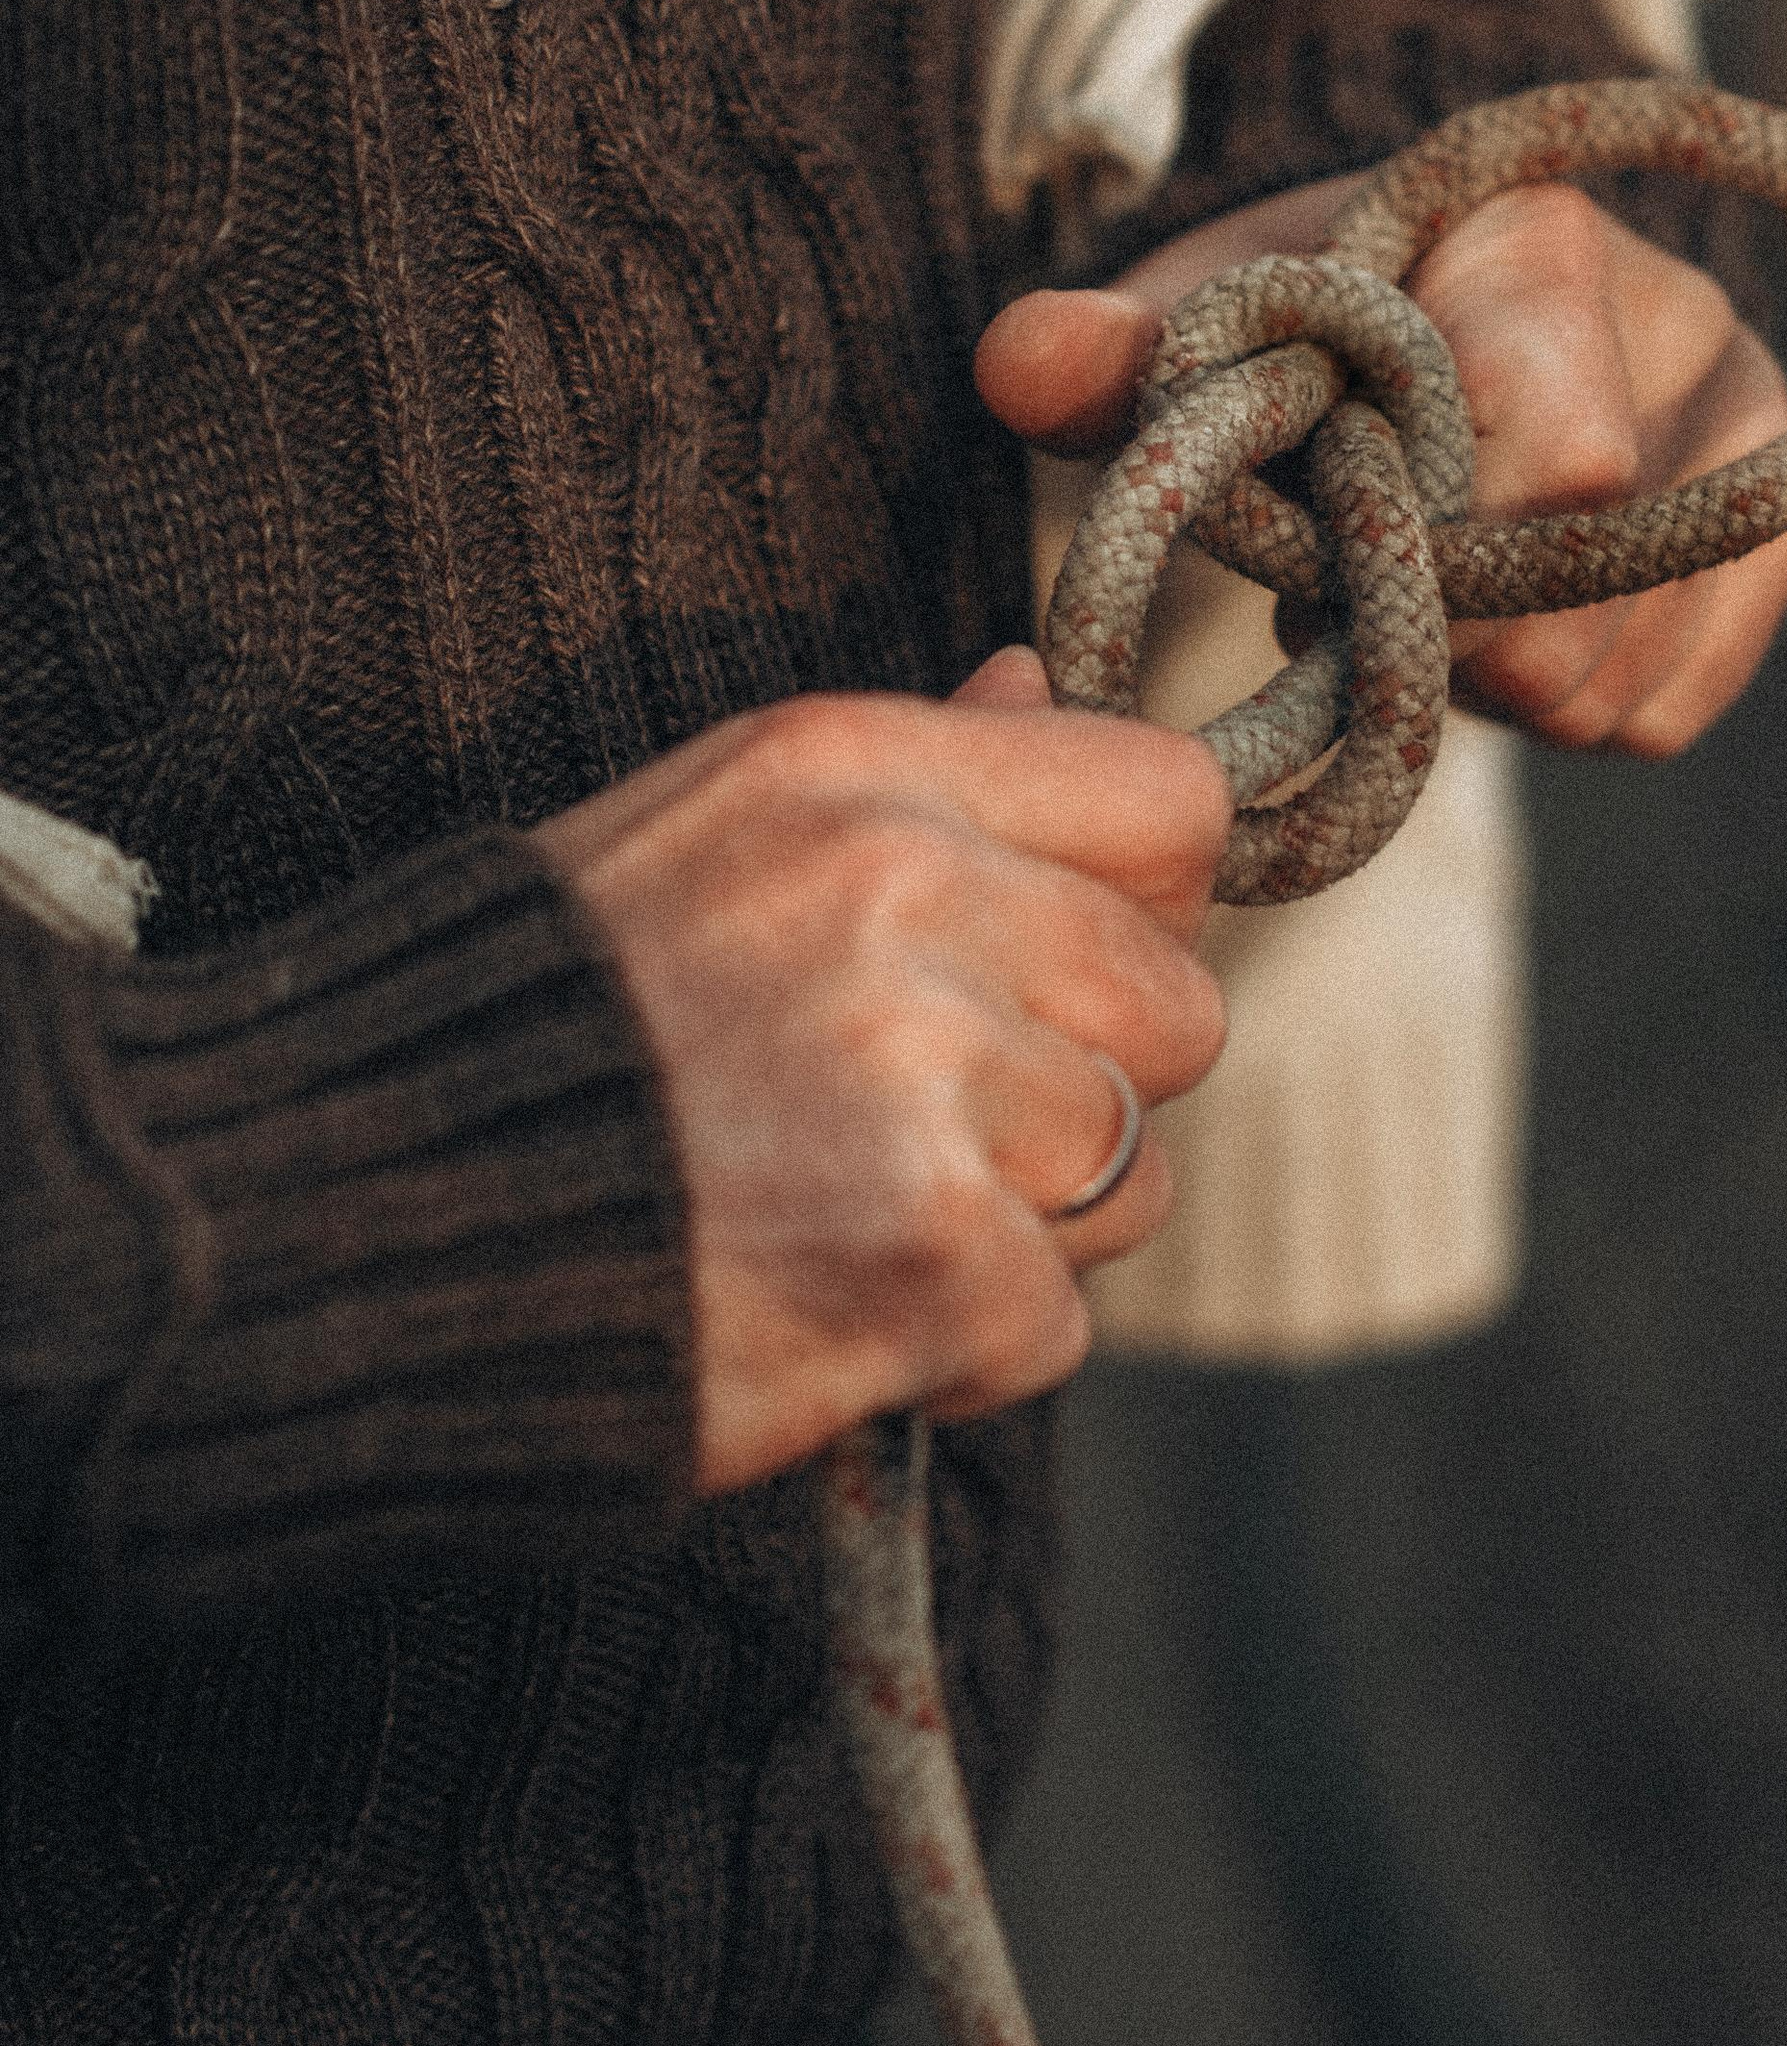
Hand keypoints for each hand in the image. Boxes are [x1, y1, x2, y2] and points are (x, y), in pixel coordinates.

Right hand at [534, 654, 1228, 1491]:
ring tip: (849, 1218)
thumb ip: (904, 778)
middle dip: (1082, 1094)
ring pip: (1130, 1178)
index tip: (1050, 975)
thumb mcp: (700, 838)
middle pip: (1180, 1008)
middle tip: (922, 1134)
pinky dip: (955, 1358)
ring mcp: (920, 1077)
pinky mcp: (926, 1255)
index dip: (1141, 907)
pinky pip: (1051, 1328)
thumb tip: (1043, 687)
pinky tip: (827, 1314)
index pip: (1170, 799)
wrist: (346, 1231)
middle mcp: (901, 895)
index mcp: (851, 771)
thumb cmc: (529, 1036)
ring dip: (1020, 1236)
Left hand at [976, 172, 1786, 754]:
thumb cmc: (1313, 314)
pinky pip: (1651, 719)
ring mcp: (1757, 459)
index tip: (1328, 529)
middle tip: (1343, 578)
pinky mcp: (1773, 567)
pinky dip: (1550, 713)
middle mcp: (1694, 338)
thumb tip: (1013, 365)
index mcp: (1549, 248)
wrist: (1443, 302)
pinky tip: (1489, 627)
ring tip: (1415, 586)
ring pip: (1605, 687)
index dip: (1428, 552)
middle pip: (1565, 618)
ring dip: (1475, 683)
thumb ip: (1121, 349)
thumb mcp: (1210, 315)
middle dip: (1427, 637)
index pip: (1560, 465)